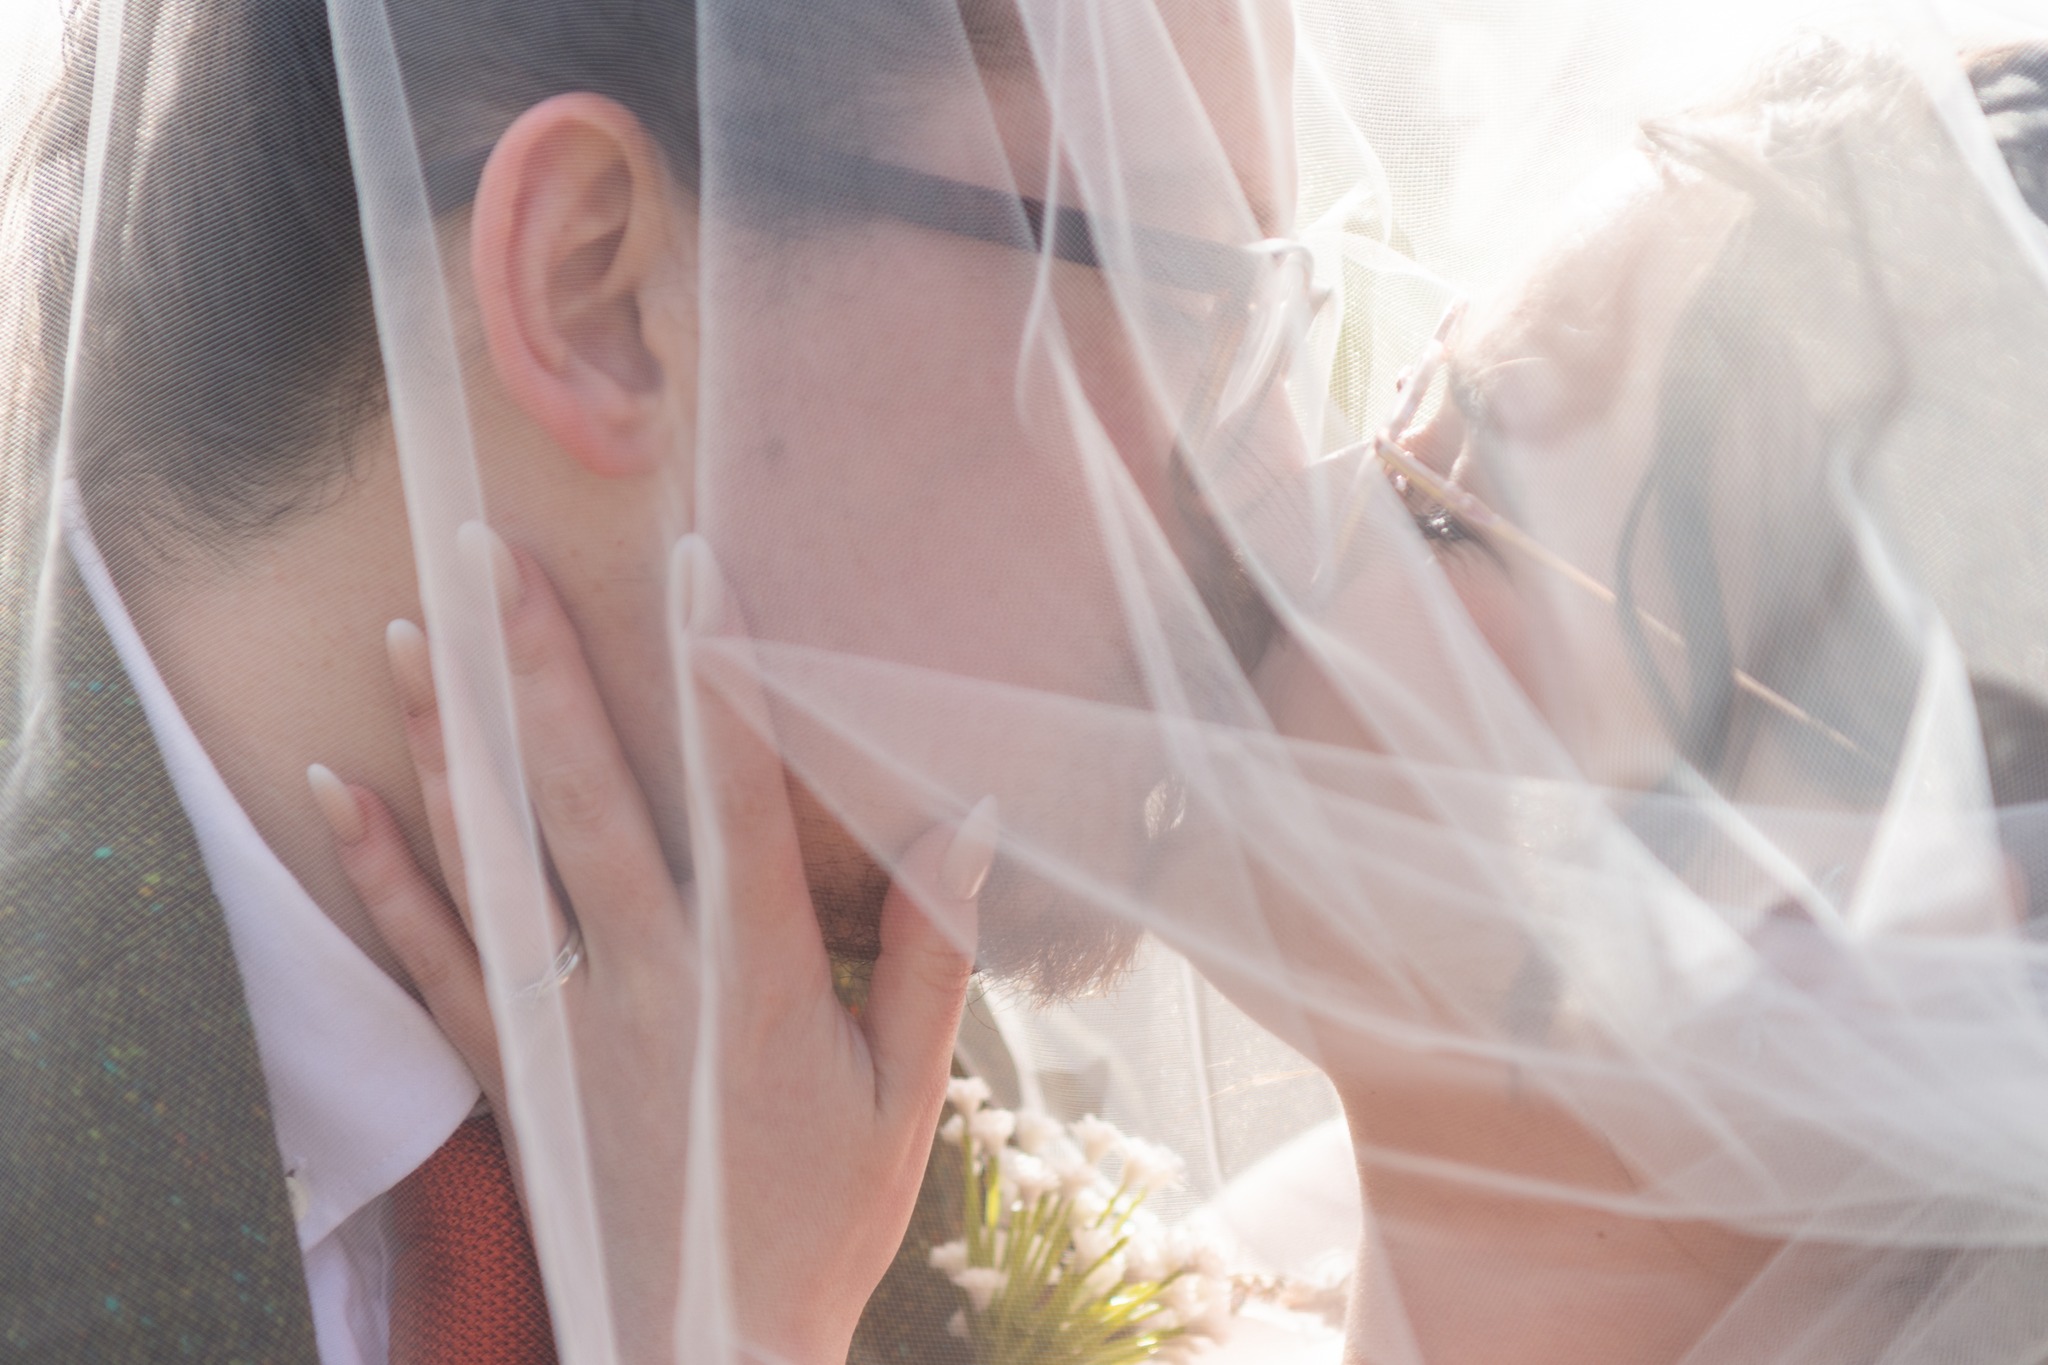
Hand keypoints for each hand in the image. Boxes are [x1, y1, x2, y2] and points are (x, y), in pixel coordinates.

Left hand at [308, 529, 989, 1362]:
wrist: (703, 1352)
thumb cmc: (821, 1222)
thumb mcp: (908, 1093)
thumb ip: (936, 948)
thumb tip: (967, 816)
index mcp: (754, 978)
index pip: (735, 794)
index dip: (716, 674)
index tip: (693, 568)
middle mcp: (643, 981)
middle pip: (582, 796)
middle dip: (536, 665)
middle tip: (492, 555)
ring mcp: (560, 1025)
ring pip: (489, 858)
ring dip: (446, 738)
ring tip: (414, 629)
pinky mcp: (507, 1068)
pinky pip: (428, 953)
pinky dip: (380, 867)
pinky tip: (340, 786)